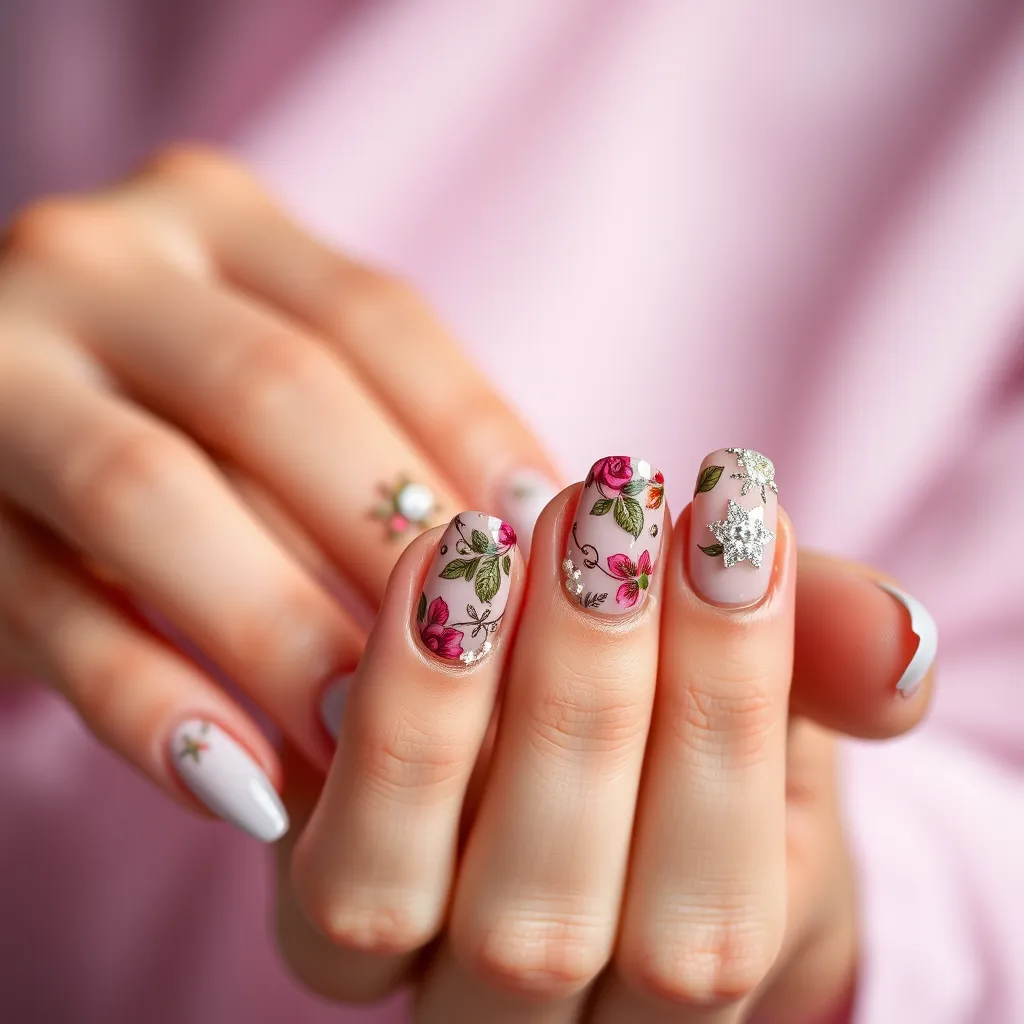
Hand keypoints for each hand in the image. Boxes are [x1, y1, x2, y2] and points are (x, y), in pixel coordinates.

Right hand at [0, 146, 557, 839]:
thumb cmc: (175, 421)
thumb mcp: (263, 388)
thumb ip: (366, 434)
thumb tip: (533, 544)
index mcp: (214, 223)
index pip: (373, 317)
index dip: (472, 432)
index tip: (553, 550)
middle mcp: (99, 262)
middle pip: (273, 391)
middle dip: (384, 535)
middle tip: (480, 664)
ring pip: (147, 494)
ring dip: (275, 627)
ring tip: (363, 738)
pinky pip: (44, 611)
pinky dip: (148, 707)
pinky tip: (238, 788)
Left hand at [274, 452, 934, 1021]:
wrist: (587, 746)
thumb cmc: (693, 736)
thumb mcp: (775, 699)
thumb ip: (827, 672)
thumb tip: (901, 644)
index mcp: (671, 993)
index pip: (704, 921)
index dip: (725, 713)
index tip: (735, 519)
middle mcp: (527, 1019)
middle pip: (545, 925)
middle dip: (587, 698)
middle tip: (609, 516)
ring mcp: (402, 970)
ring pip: (386, 897)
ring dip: (445, 704)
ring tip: (490, 538)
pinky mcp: (316, 897)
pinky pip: (315, 836)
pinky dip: (372, 703)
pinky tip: (426, 566)